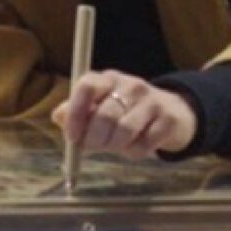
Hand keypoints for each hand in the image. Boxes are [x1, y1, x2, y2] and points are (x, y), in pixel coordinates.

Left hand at [52, 69, 197, 160]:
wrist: (172, 112)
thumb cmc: (126, 110)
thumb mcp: (100, 104)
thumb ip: (77, 111)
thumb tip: (58, 117)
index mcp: (107, 78)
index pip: (86, 86)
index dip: (76, 113)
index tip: (72, 137)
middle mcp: (130, 84)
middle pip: (104, 115)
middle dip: (95, 139)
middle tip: (95, 146)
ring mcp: (151, 100)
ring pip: (124, 132)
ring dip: (116, 147)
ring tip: (117, 144)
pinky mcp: (168, 119)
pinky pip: (144, 145)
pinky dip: (135, 152)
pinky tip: (137, 145)